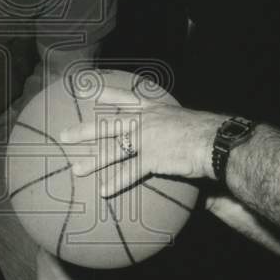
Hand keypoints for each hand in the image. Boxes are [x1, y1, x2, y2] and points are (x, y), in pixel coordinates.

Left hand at [58, 85, 220, 195]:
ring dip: (93, 161)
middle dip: (83, 130)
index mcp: (152, 109)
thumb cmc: (204, 130)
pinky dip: (116, 183)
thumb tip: (166, 132)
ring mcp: (145, 140)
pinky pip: (129, 173)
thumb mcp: (181, 118)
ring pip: (113, 150)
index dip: (101, 93)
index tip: (82, 88)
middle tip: (64, 136)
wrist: (215, 141)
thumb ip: (167, 124)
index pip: (122, 97)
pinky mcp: (151, 159)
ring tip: (77, 170)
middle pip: (107, 125)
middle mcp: (144, 121)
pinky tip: (104, 191)